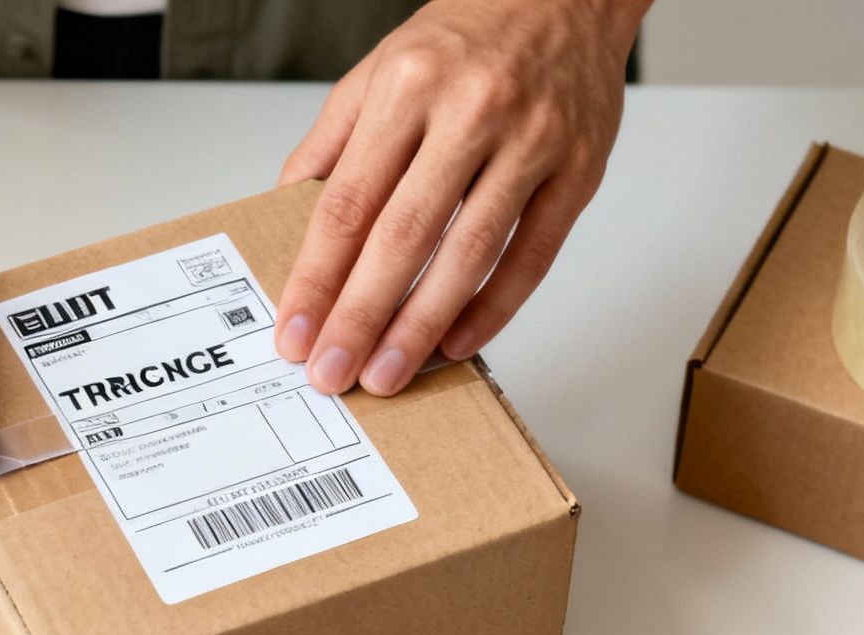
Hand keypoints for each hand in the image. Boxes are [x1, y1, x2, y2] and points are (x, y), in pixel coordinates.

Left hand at [274, 0, 646, 395]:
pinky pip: (532, 256)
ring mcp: (531, 143)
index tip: (294, 330)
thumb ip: (332, 142)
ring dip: (422, 324)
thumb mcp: (381, 68)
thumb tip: (285, 212)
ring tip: (387, 373)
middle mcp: (471, 112)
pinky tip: (457, 343)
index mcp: (408, 87)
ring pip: (468, 253)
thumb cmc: (468, 34)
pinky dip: (494, 308)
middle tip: (332, 373)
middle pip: (403, 235)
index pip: (348, 201)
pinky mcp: (578, 172)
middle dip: (361, 315)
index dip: (316, 276)